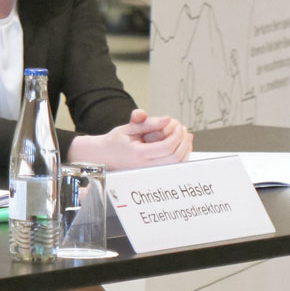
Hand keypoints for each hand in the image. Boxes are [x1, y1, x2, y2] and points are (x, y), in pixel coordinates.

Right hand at [69, 109, 192, 169]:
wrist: (103, 155)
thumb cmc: (114, 141)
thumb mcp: (128, 128)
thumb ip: (148, 123)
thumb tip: (167, 119)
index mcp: (138, 154)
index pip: (166, 147)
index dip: (176, 135)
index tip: (178, 125)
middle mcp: (145, 165)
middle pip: (175, 157)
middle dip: (184, 142)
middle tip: (184, 130)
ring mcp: (149, 171)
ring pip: (177, 164)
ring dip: (185, 149)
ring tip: (185, 136)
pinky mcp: (152, 172)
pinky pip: (173, 166)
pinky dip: (181, 155)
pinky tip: (181, 145)